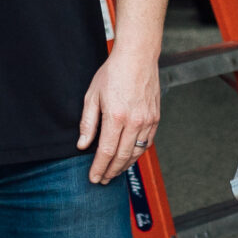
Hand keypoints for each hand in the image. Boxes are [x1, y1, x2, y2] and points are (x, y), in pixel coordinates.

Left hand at [79, 46, 161, 185]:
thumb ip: (88, 123)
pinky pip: (147, 143)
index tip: (94, 178)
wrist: (138, 57)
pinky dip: (137, 153)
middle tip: (103, 180)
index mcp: (116, 116)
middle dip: (111, 171)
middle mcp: (134, 121)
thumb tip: (82, 144)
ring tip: (114, 172)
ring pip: (137, 153)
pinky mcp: (155, 118)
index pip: (107, 151)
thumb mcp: (92, 95)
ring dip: (125, 166)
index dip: (99, 168)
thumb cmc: (113, 73)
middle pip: (122, 156)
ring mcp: (147, 121)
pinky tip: (129, 157)